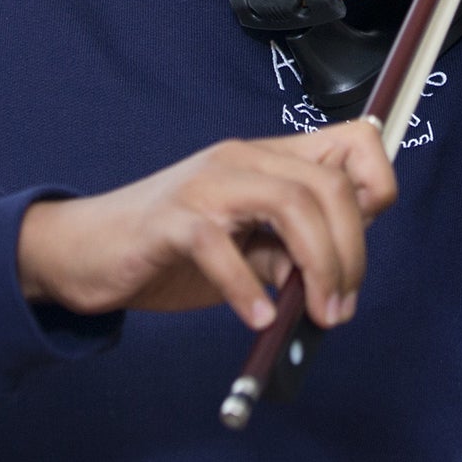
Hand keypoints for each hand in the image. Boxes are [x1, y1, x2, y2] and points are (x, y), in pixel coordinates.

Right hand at [15, 120, 396, 330]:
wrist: (85, 251)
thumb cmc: (169, 250)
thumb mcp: (247, 247)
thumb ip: (290, 252)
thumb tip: (336, 281)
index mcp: (268, 159)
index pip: (353, 144)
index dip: (377, 188)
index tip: (365, 249)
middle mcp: (242, 160)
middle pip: (329, 185)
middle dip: (350, 252)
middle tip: (341, 305)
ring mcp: (206, 185)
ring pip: (291, 204)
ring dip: (318, 267)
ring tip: (316, 313)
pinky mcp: (172, 220)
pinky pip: (222, 246)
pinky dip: (247, 288)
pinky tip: (256, 318)